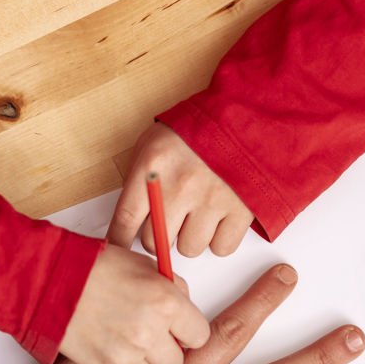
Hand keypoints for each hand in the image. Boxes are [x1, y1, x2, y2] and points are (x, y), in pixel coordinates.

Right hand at [57, 244, 209, 363]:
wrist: (50, 280)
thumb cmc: (94, 267)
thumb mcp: (146, 266)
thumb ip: (173, 290)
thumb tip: (185, 308)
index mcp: (166, 303)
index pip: (200, 336)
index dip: (189, 332)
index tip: (180, 328)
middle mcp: (149, 331)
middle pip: (177, 362)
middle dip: (168, 350)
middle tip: (154, 334)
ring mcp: (126, 352)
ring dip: (143, 357)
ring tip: (126, 334)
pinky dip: (119, 359)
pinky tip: (108, 338)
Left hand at [110, 123, 255, 258]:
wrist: (245, 115)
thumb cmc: (197, 130)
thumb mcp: (154, 143)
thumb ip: (139, 180)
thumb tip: (129, 221)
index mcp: (153, 167)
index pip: (125, 220)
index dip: (120, 239)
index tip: (122, 244)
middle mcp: (181, 186)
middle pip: (155, 241)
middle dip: (158, 234)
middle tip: (169, 219)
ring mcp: (212, 200)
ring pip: (188, 248)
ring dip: (191, 237)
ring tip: (198, 214)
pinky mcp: (241, 210)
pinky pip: (221, 248)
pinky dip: (219, 239)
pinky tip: (219, 219)